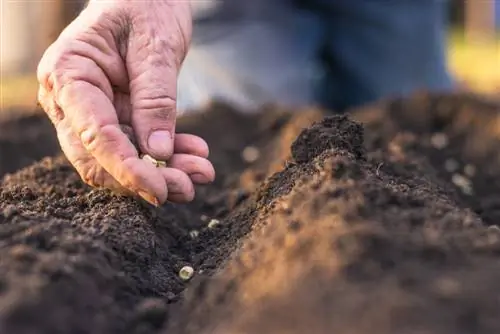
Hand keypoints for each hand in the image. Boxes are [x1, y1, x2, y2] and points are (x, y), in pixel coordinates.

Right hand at [37, 0, 213, 205]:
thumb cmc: (146, 5)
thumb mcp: (156, 45)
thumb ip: (155, 98)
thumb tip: (159, 153)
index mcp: (69, 73)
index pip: (94, 135)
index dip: (126, 168)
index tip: (160, 189)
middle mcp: (71, 99)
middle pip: (99, 159)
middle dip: (145, 179)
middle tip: (189, 187)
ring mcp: (91, 111)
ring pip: (120, 160)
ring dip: (162, 172)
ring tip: (202, 172)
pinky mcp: (115, 117)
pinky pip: (137, 147)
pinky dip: (167, 156)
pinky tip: (196, 154)